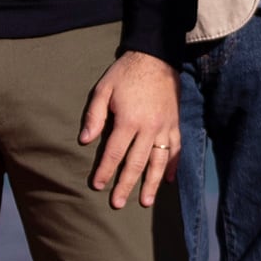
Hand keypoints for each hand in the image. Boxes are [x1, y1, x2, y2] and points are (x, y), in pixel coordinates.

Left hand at [79, 49, 181, 210]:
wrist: (156, 56)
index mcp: (129, 120)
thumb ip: (94, 116)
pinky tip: (167, 181)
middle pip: (136, 163)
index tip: (98, 186)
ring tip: (145, 202)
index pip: (114, 153)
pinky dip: (172, 166)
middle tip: (118, 204)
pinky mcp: (175, 124)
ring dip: (151, 183)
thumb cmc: (125, 73)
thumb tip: (85, 141)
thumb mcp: (103, 89)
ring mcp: (165, 127)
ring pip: (158, 162)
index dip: (105, 171)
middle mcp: (149, 128)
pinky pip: (175, 149)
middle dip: (126, 185)